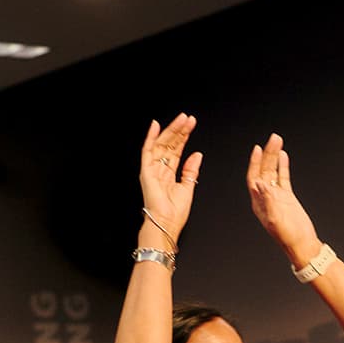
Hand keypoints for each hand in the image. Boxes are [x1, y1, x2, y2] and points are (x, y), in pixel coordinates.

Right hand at [138, 114, 200, 246]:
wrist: (167, 224)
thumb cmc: (175, 213)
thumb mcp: (188, 187)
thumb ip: (190, 170)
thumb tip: (197, 154)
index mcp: (169, 174)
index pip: (176, 150)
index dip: (184, 136)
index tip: (191, 125)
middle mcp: (159, 170)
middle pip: (169, 145)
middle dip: (179, 131)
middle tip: (188, 118)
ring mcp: (152, 170)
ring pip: (161, 144)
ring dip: (171, 131)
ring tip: (181, 120)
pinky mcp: (146, 172)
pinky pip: (147, 151)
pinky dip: (150, 138)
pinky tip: (155, 126)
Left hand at [246, 133, 320, 263]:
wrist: (303, 245)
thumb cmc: (288, 237)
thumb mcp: (275, 219)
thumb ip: (268, 200)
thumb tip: (260, 183)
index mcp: (259, 203)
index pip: (253, 178)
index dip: (255, 163)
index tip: (258, 149)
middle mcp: (266, 198)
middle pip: (264, 171)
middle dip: (267, 154)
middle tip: (273, 139)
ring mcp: (277, 196)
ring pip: (274, 172)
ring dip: (275, 156)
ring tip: (278, 141)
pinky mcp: (287, 198)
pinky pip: (283, 178)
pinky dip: (283, 166)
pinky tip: (284, 156)